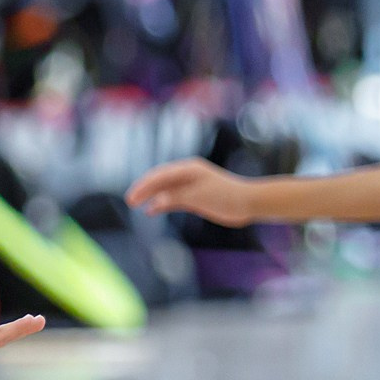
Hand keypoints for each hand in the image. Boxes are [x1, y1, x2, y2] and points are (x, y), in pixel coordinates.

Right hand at [126, 159, 255, 226]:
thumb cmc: (225, 196)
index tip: (132, 197)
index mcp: (188, 169)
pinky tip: (151, 211)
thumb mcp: (198, 197)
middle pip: (160, 181)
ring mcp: (191, 185)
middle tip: (130, 201)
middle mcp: (187, 175)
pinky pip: (173, 199)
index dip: (144, 186)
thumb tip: (154, 202)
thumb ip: (175, 198)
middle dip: (144, 190)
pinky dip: (161, 203)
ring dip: (151, 196)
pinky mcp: (195, 197)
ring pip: (165, 189)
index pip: (160, 175)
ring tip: (136, 204)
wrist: (249, 202)